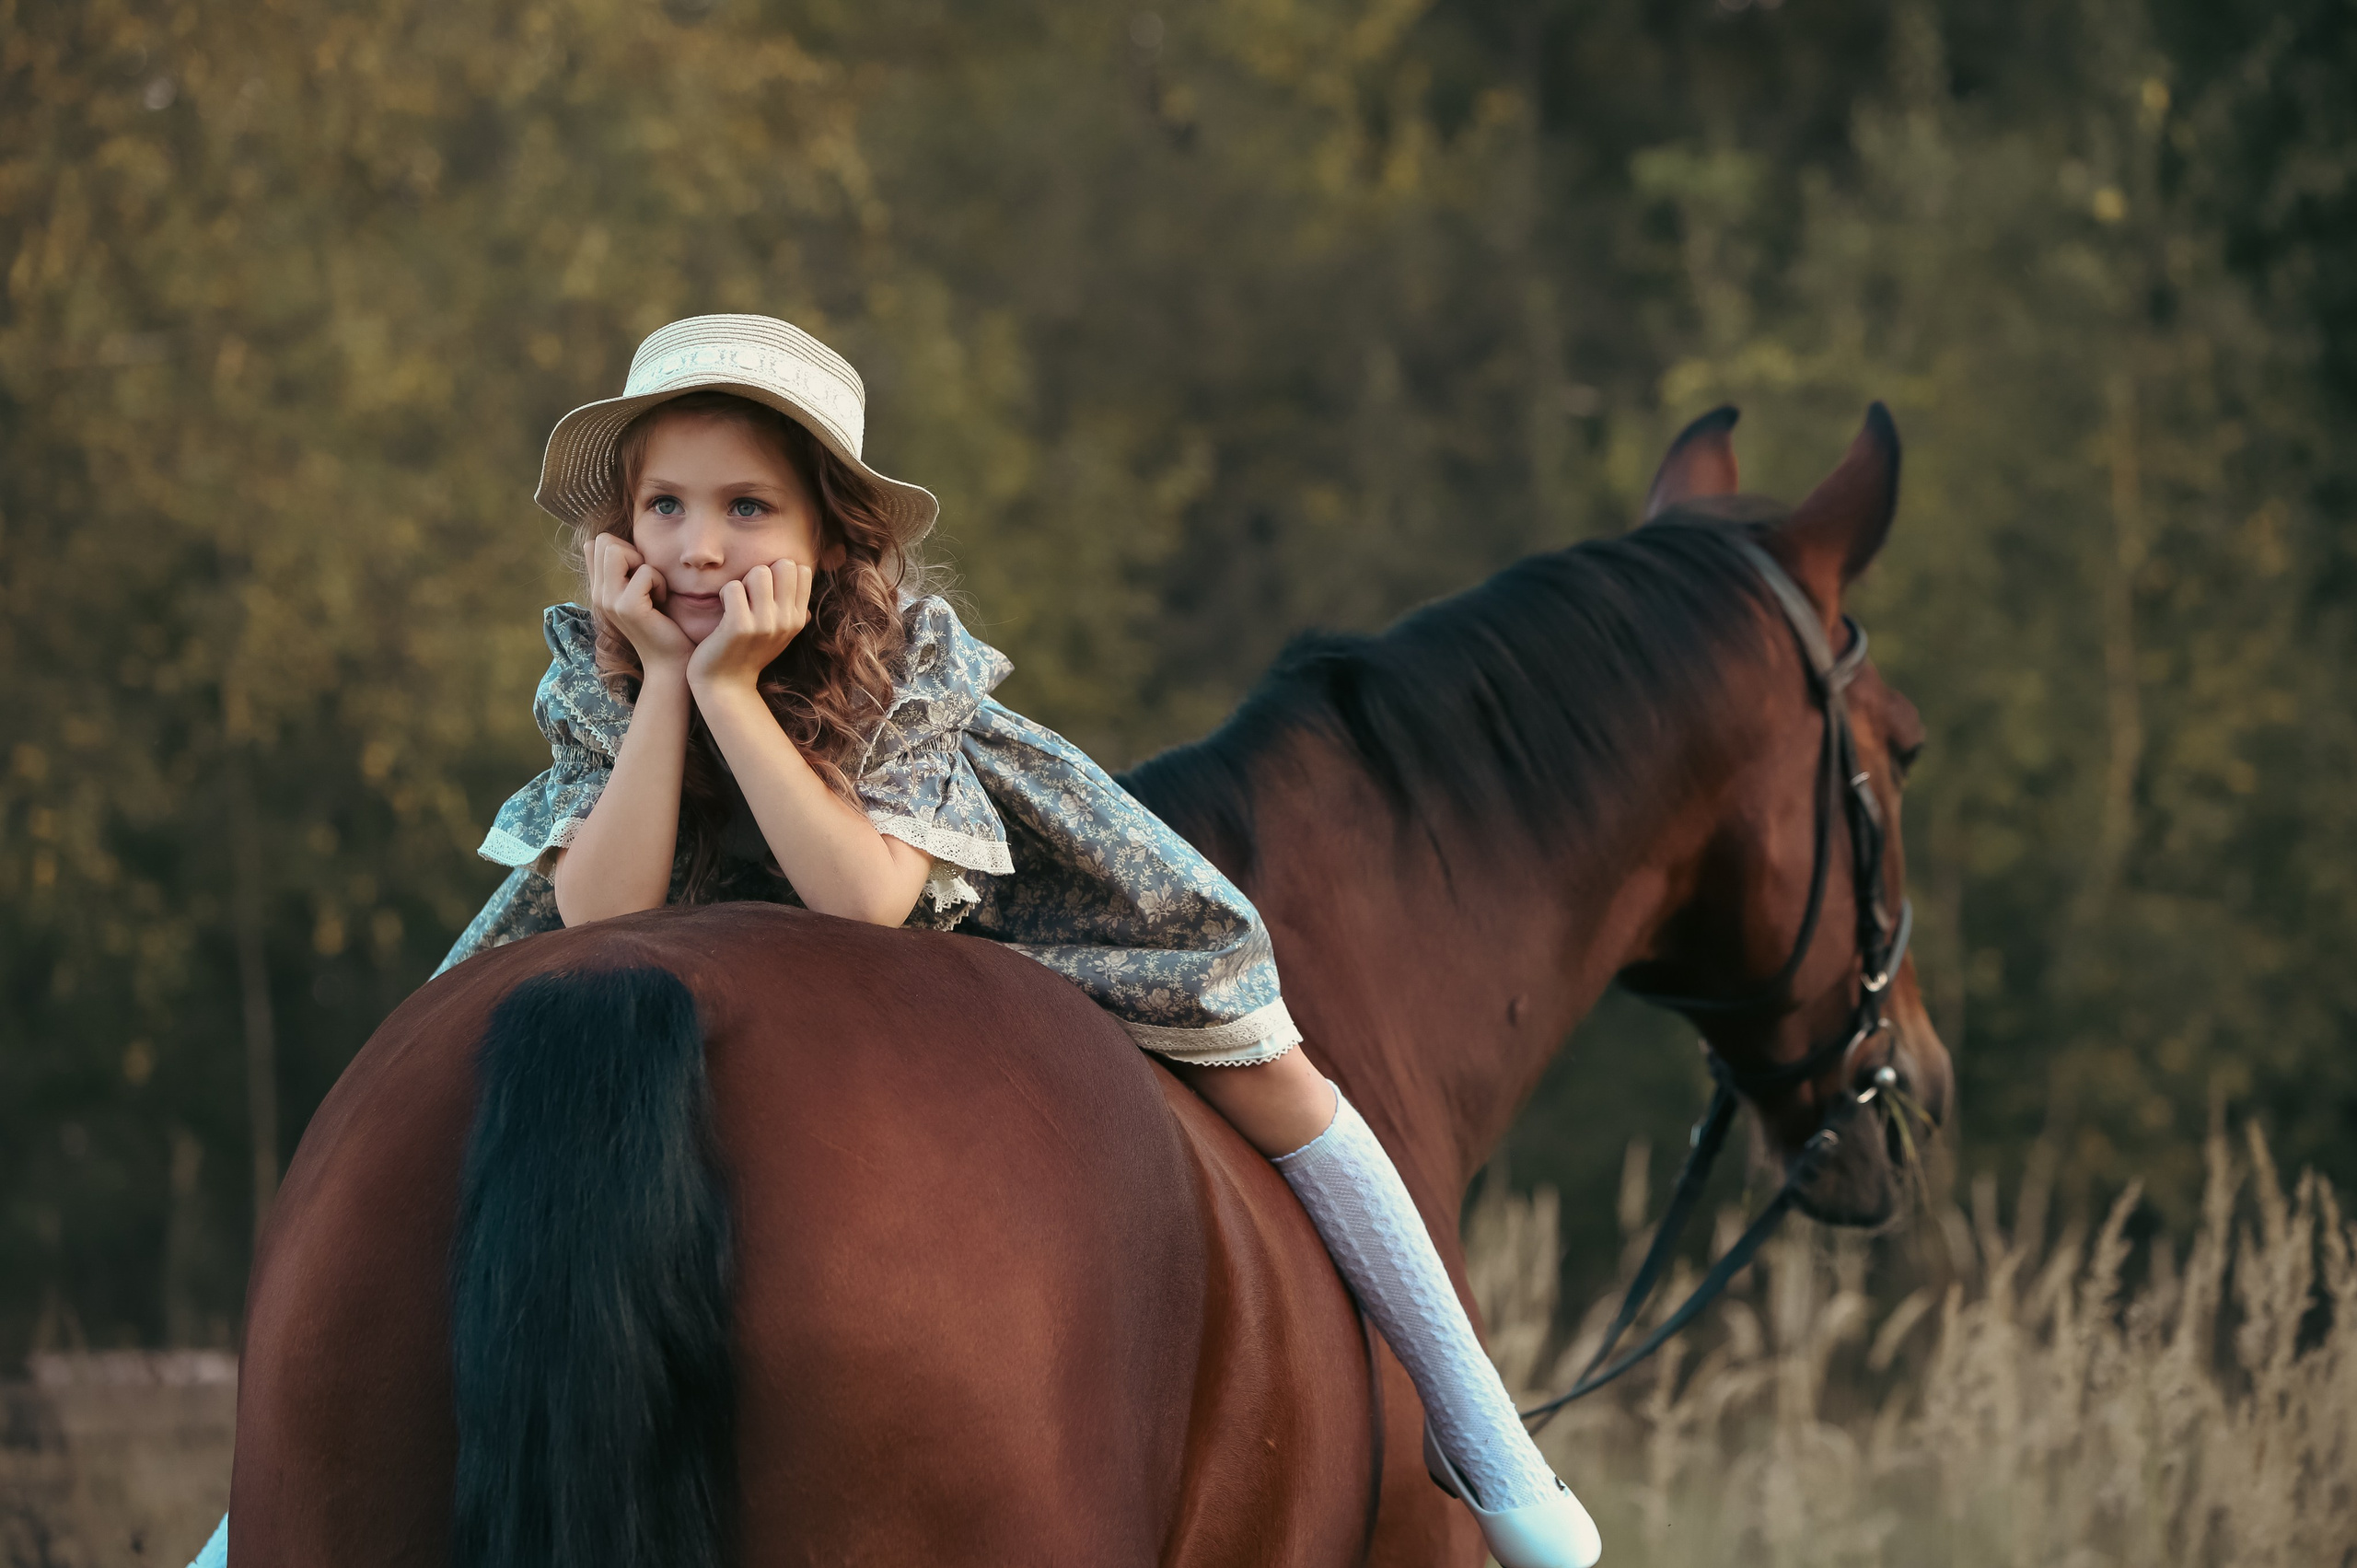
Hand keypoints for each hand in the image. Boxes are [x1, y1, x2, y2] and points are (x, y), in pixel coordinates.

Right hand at [589, 534, 693, 675]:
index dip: (625, 548)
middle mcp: (598, 594)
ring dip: (644, 564)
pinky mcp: (628, 608)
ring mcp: (609, 601)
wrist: (671, 663)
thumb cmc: (662, 625)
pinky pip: (645, 571)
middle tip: (649, 580)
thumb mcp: (637, 592)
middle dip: (633, 552)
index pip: (597, 543)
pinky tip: (663, 600)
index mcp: (599, 589)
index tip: (640, 574)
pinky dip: (660, 581)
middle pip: (605, 541)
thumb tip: (601, 542)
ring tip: (654, 588)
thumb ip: (620, 570)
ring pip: (616, 550)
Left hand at [688, 559, 813, 696]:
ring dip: (742, 582)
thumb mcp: (781, 635)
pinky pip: (733, 587)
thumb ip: (794, 611)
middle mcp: (787, 620)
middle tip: (750, 595)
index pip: (803, 570)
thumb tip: (804, 588)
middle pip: (784, 564)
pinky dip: (725, 594)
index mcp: (798, 618)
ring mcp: (765, 624)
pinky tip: (724, 610)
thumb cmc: (749, 653)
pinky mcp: (740, 627)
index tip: (767, 591)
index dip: (781, 572)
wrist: (726, 686)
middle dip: (762, 572)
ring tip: (736, 602)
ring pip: (759, 572)